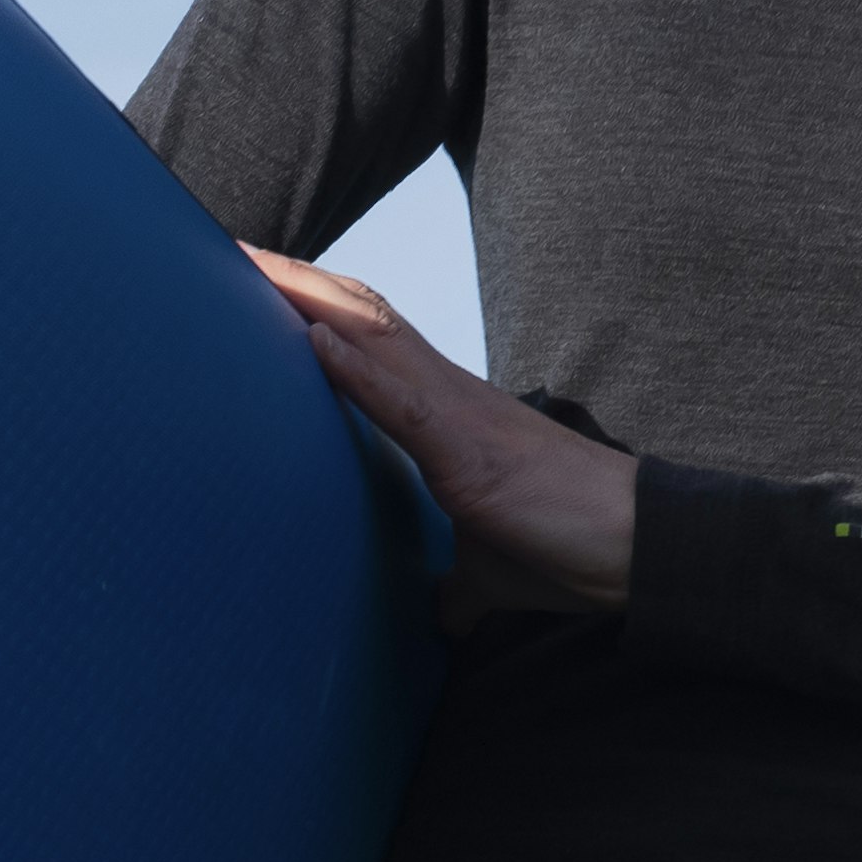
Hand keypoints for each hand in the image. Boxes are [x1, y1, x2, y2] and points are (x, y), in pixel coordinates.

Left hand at [246, 247, 636, 614]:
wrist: (638, 549)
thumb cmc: (570, 549)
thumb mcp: (489, 570)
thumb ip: (458, 584)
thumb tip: (441, 616)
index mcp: (443, 414)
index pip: (367, 341)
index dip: (313, 306)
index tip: (254, 279)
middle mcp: (446, 394)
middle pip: (358, 316)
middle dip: (292, 279)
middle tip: (223, 245)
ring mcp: (457, 415)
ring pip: (373, 336)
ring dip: (308, 299)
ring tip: (245, 264)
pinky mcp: (470, 453)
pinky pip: (401, 400)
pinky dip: (353, 368)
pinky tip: (312, 341)